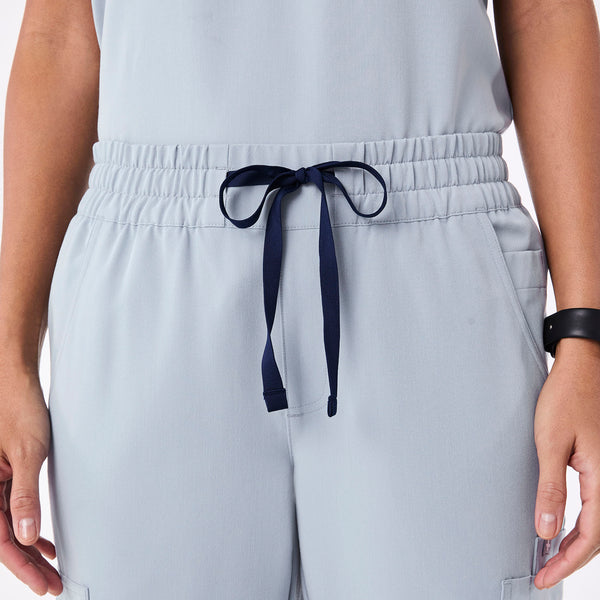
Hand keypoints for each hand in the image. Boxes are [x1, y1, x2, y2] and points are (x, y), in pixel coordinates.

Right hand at [0, 365, 62, 595]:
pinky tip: (45, 541)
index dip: (22, 565)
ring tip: (53, 569)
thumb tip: (29, 536)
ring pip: (10, 527)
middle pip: (5, 538)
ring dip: (31, 549)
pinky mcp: (5, 476)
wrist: (16, 380)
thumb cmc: (19, 409)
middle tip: (53, 584)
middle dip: (28, 564)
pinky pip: (13, 510)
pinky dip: (31, 527)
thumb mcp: (28, 453)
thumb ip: (25, 494)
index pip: (0, 539)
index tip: (42, 583)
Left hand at [532, 337, 599, 589]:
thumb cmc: (566, 397)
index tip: (545, 576)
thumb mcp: (550, 442)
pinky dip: (582, 524)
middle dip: (571, 559)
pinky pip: (597, 505)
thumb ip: (550, 488)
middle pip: (599, 536)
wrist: (582, 368)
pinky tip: (564, 527)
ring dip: (577, 544)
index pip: (590, 537)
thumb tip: (546, 529)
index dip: (566, 562)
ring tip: (551, 558)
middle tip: (544, 573)